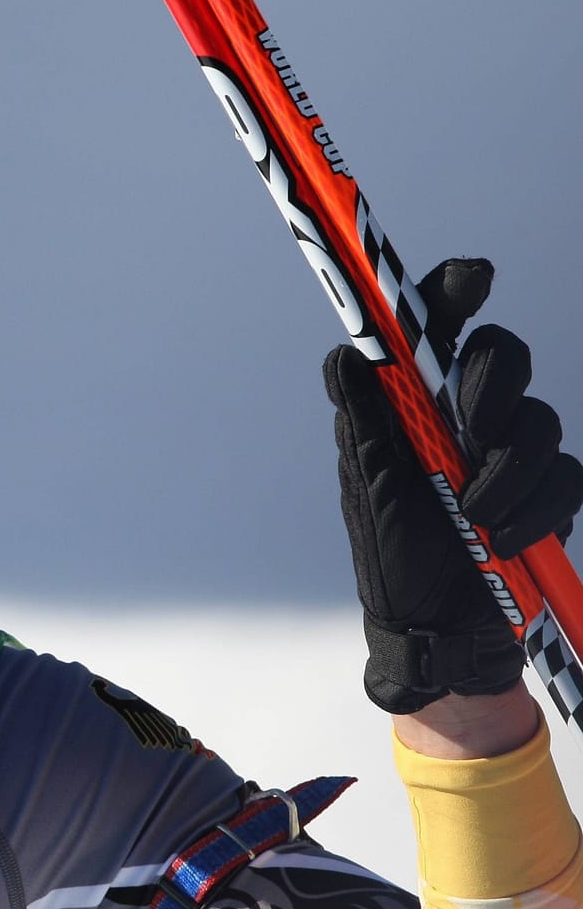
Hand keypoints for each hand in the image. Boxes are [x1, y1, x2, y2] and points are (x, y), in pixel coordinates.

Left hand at [325, 258, 582, 714]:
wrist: (434, 630)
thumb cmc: (391, 553)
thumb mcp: (368, 485)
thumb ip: (366, 420)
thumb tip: (348, 355)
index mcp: (413, 402)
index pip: (434, 328)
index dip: (453, 292)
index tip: (473, 278)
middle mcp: (462, 416)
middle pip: (500, 356)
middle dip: (493, 383)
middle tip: (472, 423)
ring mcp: (510, 453)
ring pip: (539, 419)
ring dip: (507, 469)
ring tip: (474, 516)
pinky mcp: (547, 494)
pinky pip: (564, 478)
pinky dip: (532, 512)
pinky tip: (500, 542)